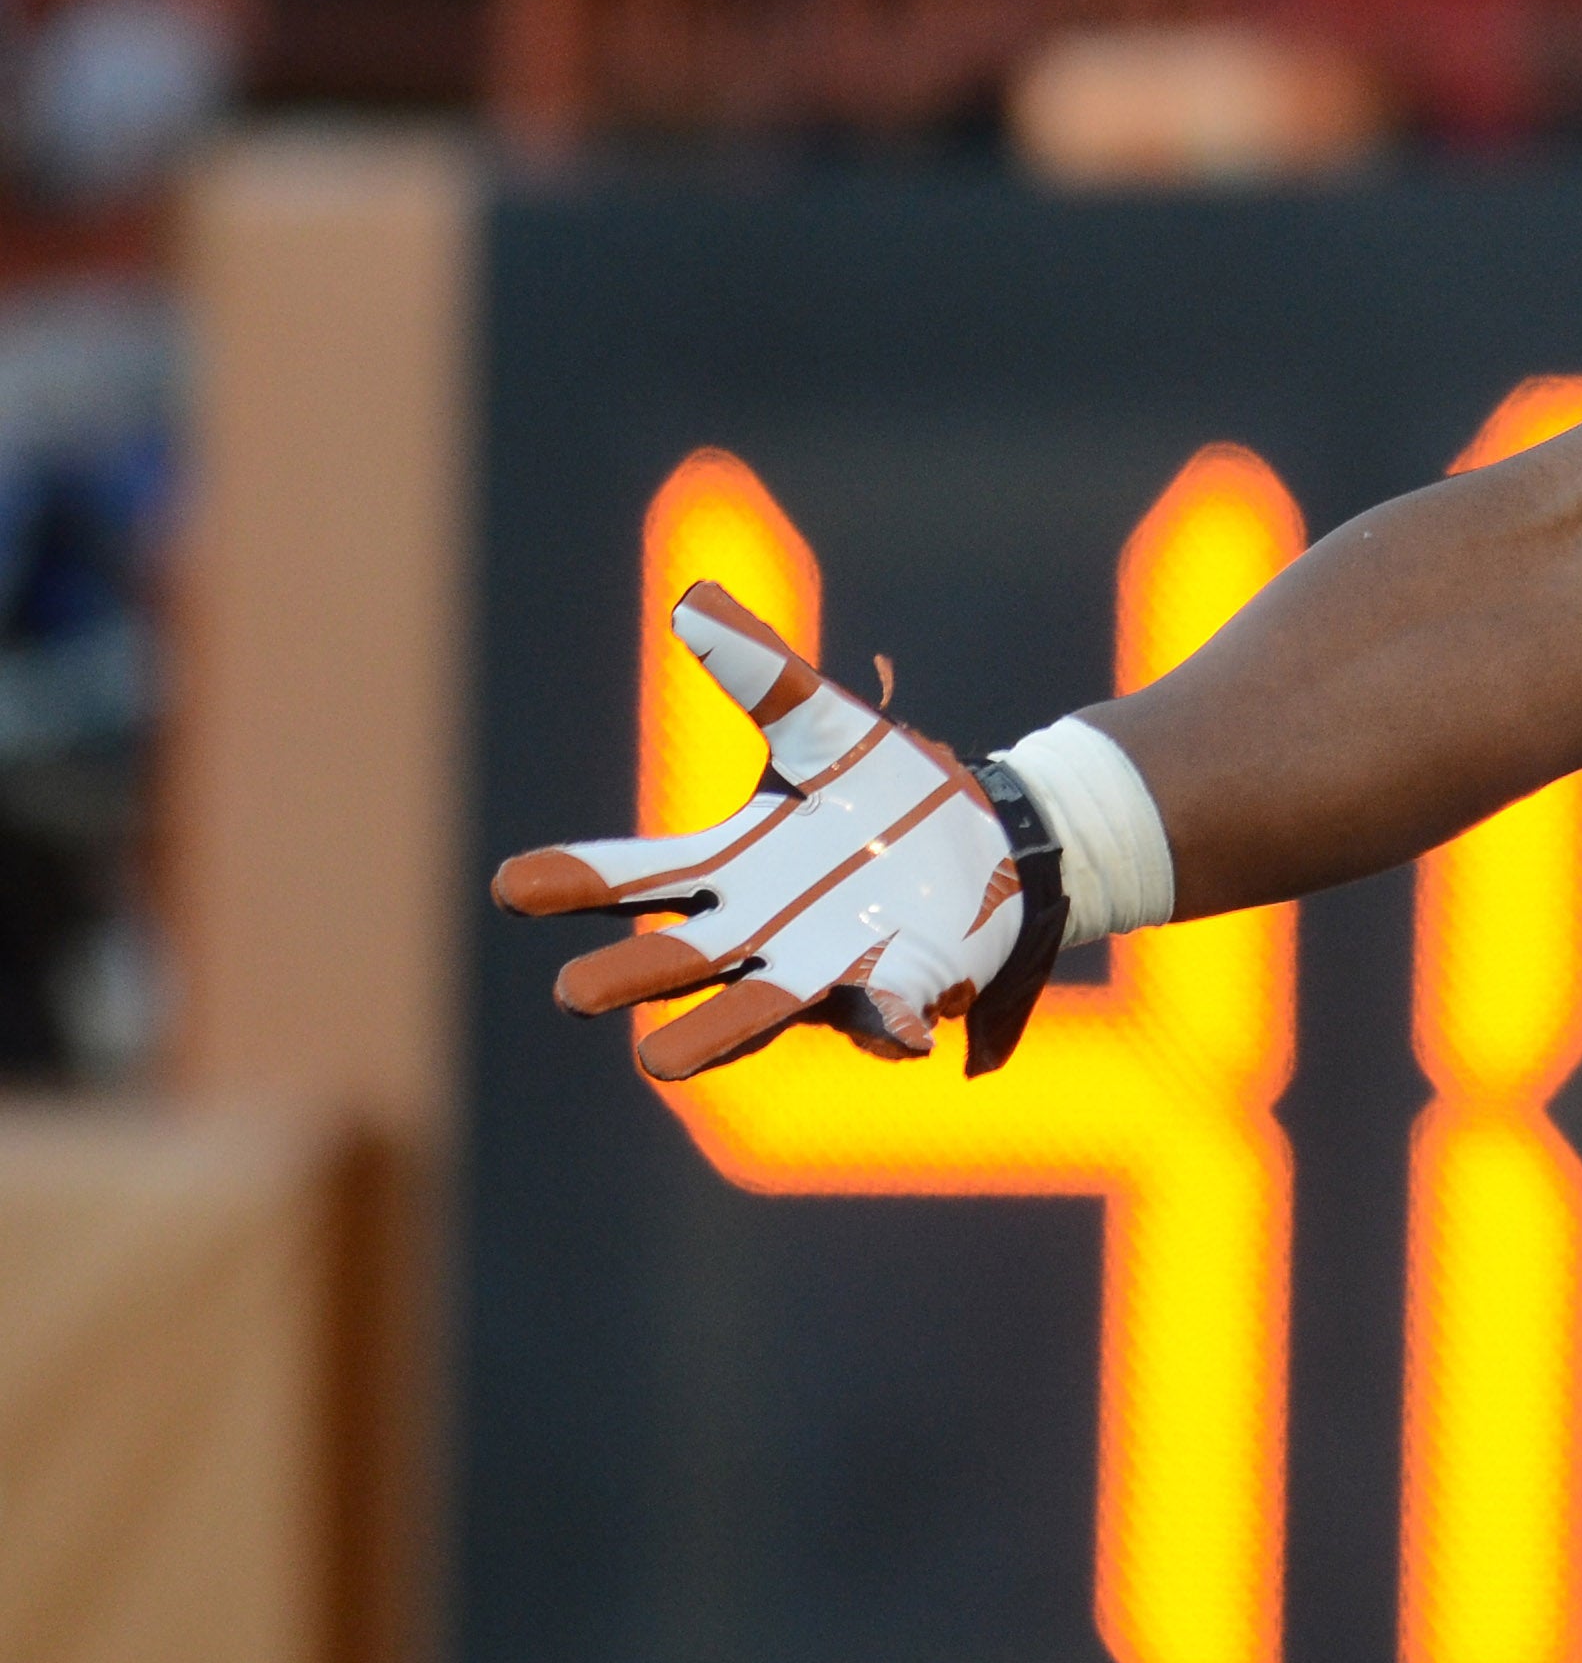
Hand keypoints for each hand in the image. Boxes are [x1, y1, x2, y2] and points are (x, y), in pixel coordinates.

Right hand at [492, 585, 1052, 1078]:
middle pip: (683, 957)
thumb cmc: (888, 789)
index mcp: (735, 866)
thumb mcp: (830, 726)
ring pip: (761, 1008)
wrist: (988, 836)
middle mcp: (765, 929)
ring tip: (657, 1061)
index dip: (578, 881)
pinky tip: (900, 1031)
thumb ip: (765, 675)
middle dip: (630, 974)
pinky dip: (889, 1021)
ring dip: (715, 1033)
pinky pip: (888, 1013)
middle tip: (573, 992)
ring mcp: (828, 968)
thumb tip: (696, 601)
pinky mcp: (902, 988)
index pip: (640, 876)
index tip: (512, 886)